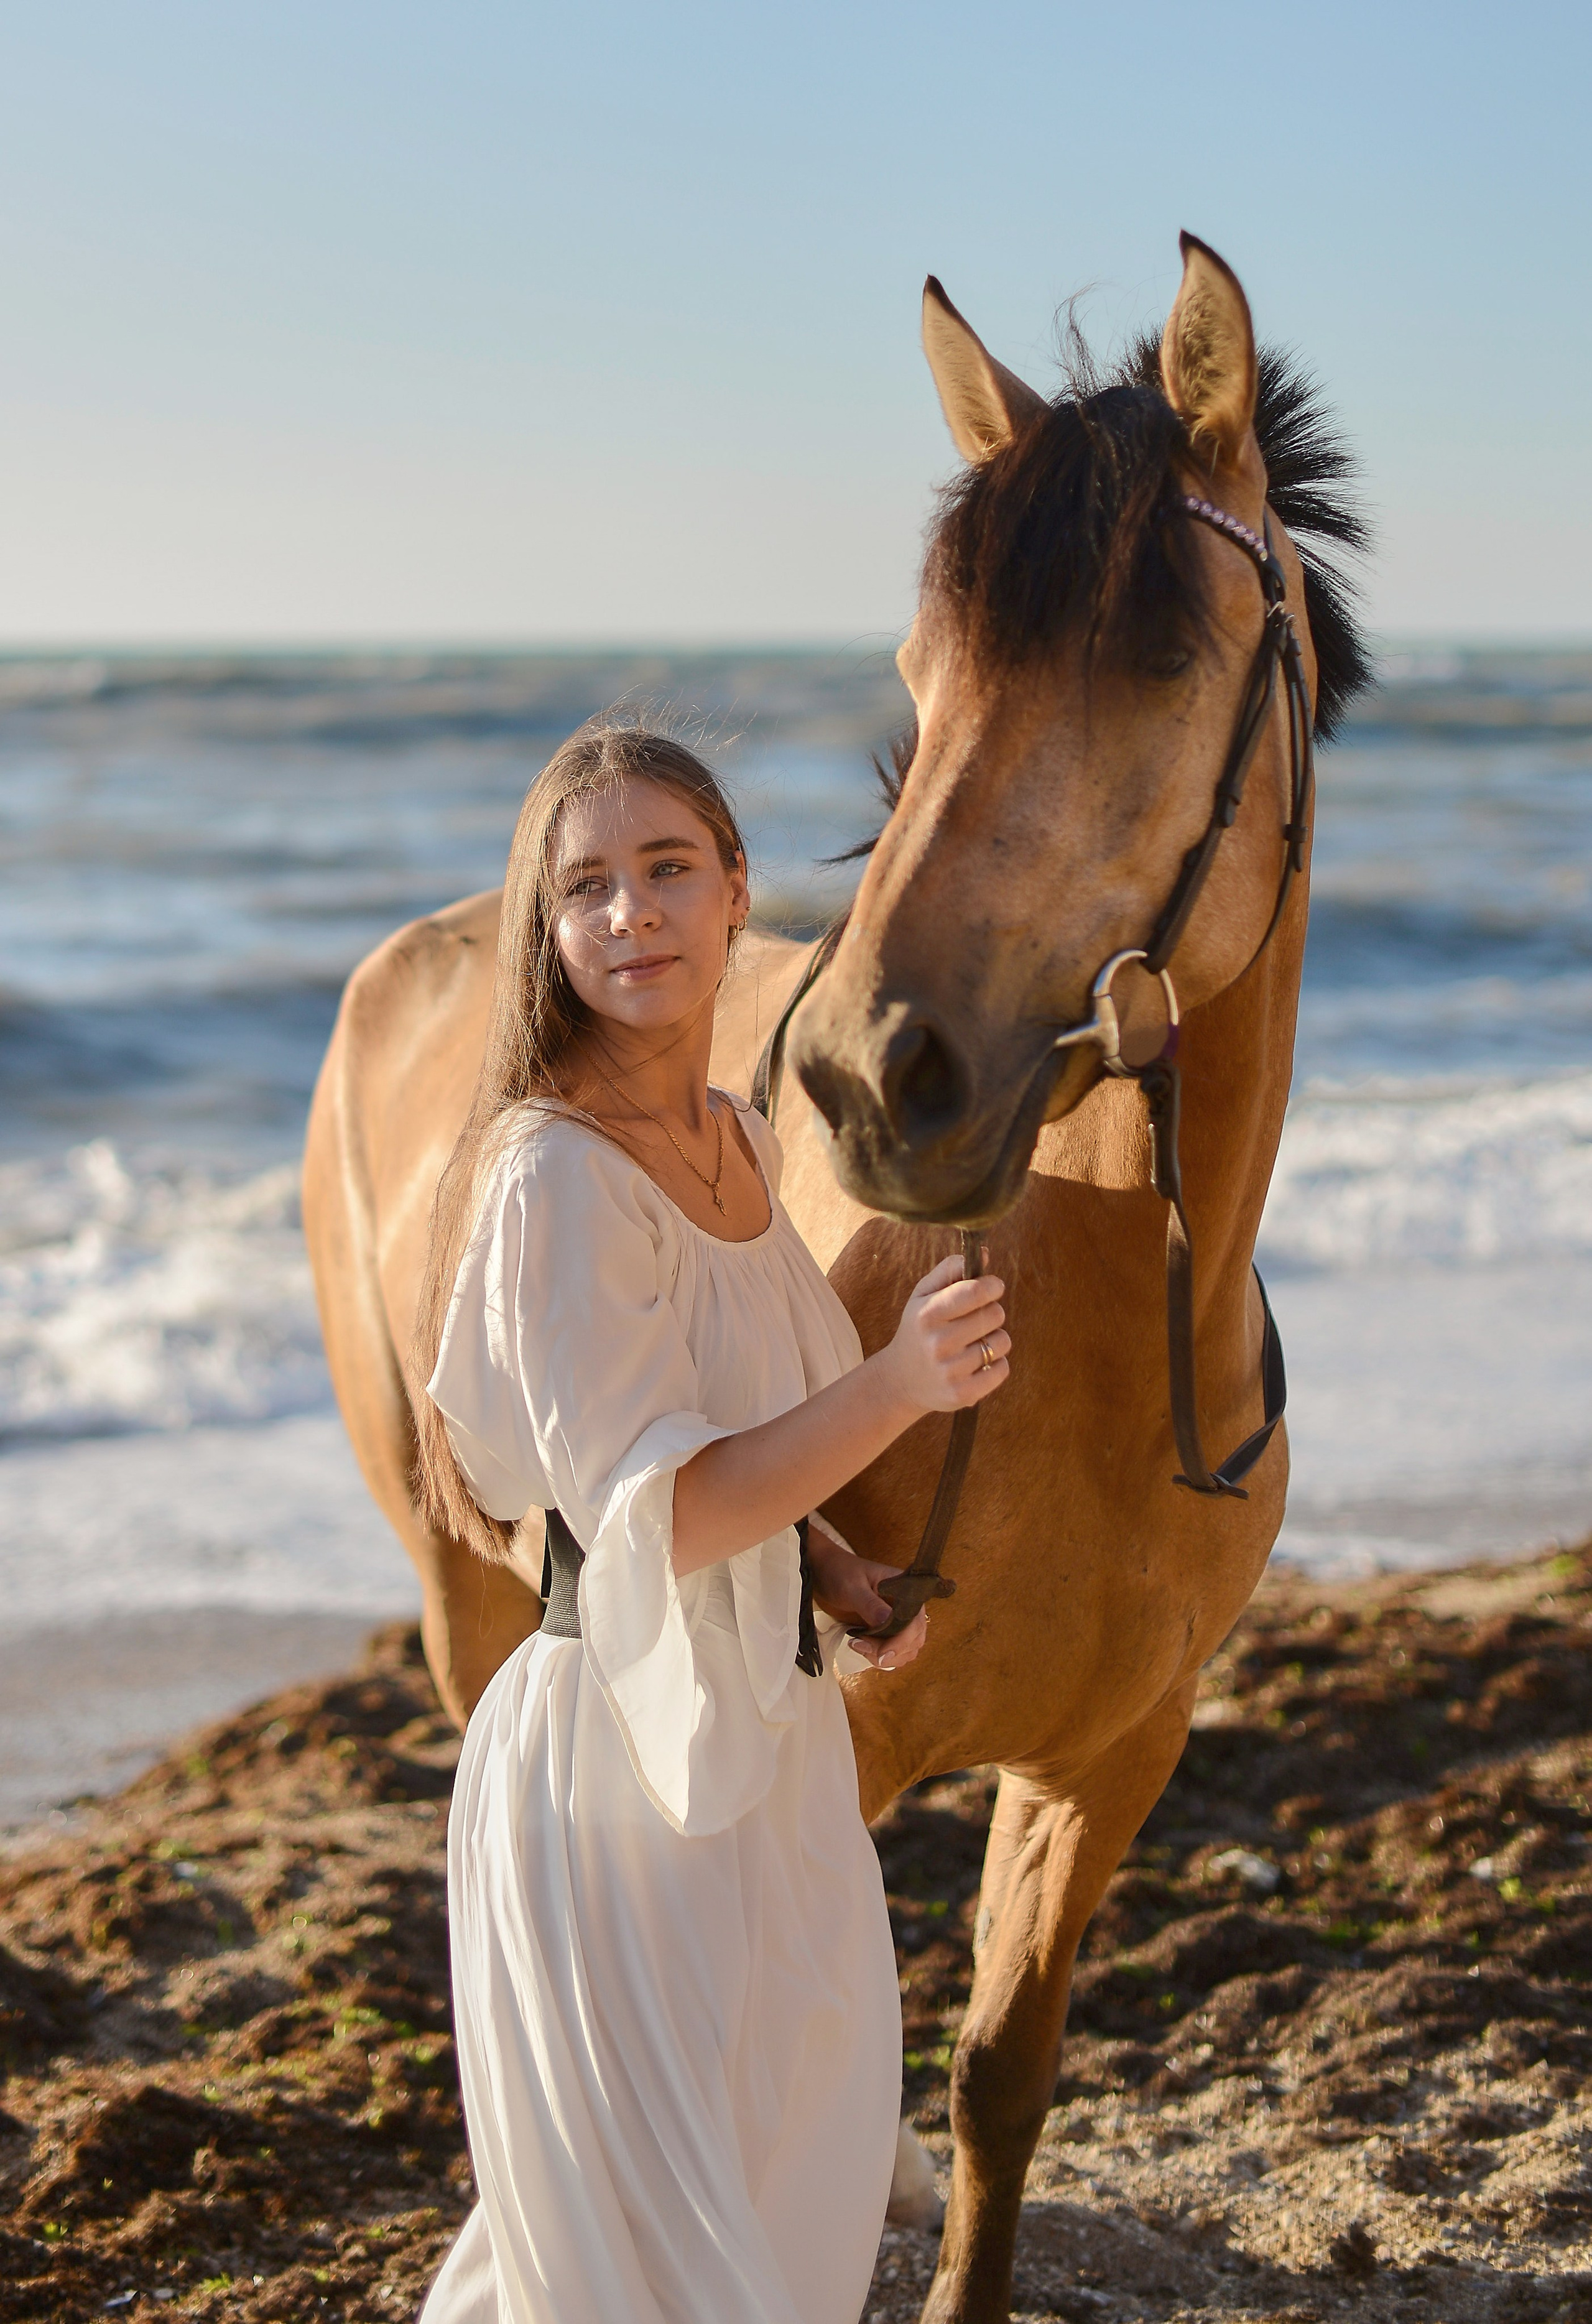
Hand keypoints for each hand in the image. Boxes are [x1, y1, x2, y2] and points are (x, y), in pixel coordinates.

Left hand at [806, 1517, 929, 1671]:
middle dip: (890, 1651)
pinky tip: (858, 1645)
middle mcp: (905, 1608)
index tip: (883, 1653)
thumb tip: (888, 1622)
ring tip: (857, 1644)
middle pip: (913, 1640)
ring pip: (904, 1651)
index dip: (903, 1641)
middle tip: (860, 1645)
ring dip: (882, 1656)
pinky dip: (876, 1656)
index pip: (915, 1622)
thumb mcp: (853, 1587)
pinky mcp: (882, 1632)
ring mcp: (894, 1621)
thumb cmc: (840, 1572)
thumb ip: (870, 1605)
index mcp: (905, 1591)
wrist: (824, 1573)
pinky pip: (889, 1652)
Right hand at [874, 1252, 1008, 1415]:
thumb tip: (983, 1253)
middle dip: (992, 1312)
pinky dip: (997, 1363)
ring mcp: (951, 1371)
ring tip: (975, 1342)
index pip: (975, 1291)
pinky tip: (979, 1362)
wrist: (900, 1381)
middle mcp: (938, 1342)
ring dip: (995, 1338)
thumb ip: (951, 1269)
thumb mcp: (922, 1295)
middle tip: (977, 1318)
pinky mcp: (963, 1394)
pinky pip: (1002, 1369)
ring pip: (1002, 1341)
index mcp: (928, 1314)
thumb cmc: (918, 1329)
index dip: (992, 1286)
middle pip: (994, 1315)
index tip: (993, 1287)